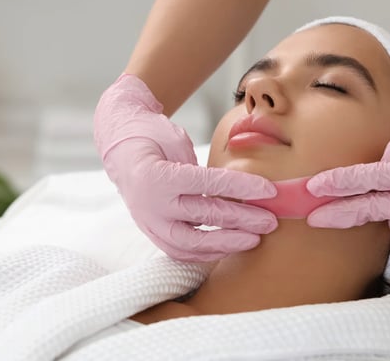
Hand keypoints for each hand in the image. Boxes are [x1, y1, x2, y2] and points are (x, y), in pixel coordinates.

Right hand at [94, 74, 277, 261]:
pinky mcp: (152, 232)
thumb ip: (203, 165)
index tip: (270, 190)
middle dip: (243, 220)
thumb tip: (242, 185)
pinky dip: (206, 253)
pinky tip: (229, 248)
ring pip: (193, 243)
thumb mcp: (176, 139)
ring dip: (227, 243)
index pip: (209, 184)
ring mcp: (150, 222)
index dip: (243, 188)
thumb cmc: (152, 137)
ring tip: (254, 240)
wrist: (119, 148)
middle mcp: (152, 203)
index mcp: (158, 175)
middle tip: (270, 222)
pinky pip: (180, 251)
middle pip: (206, 216)